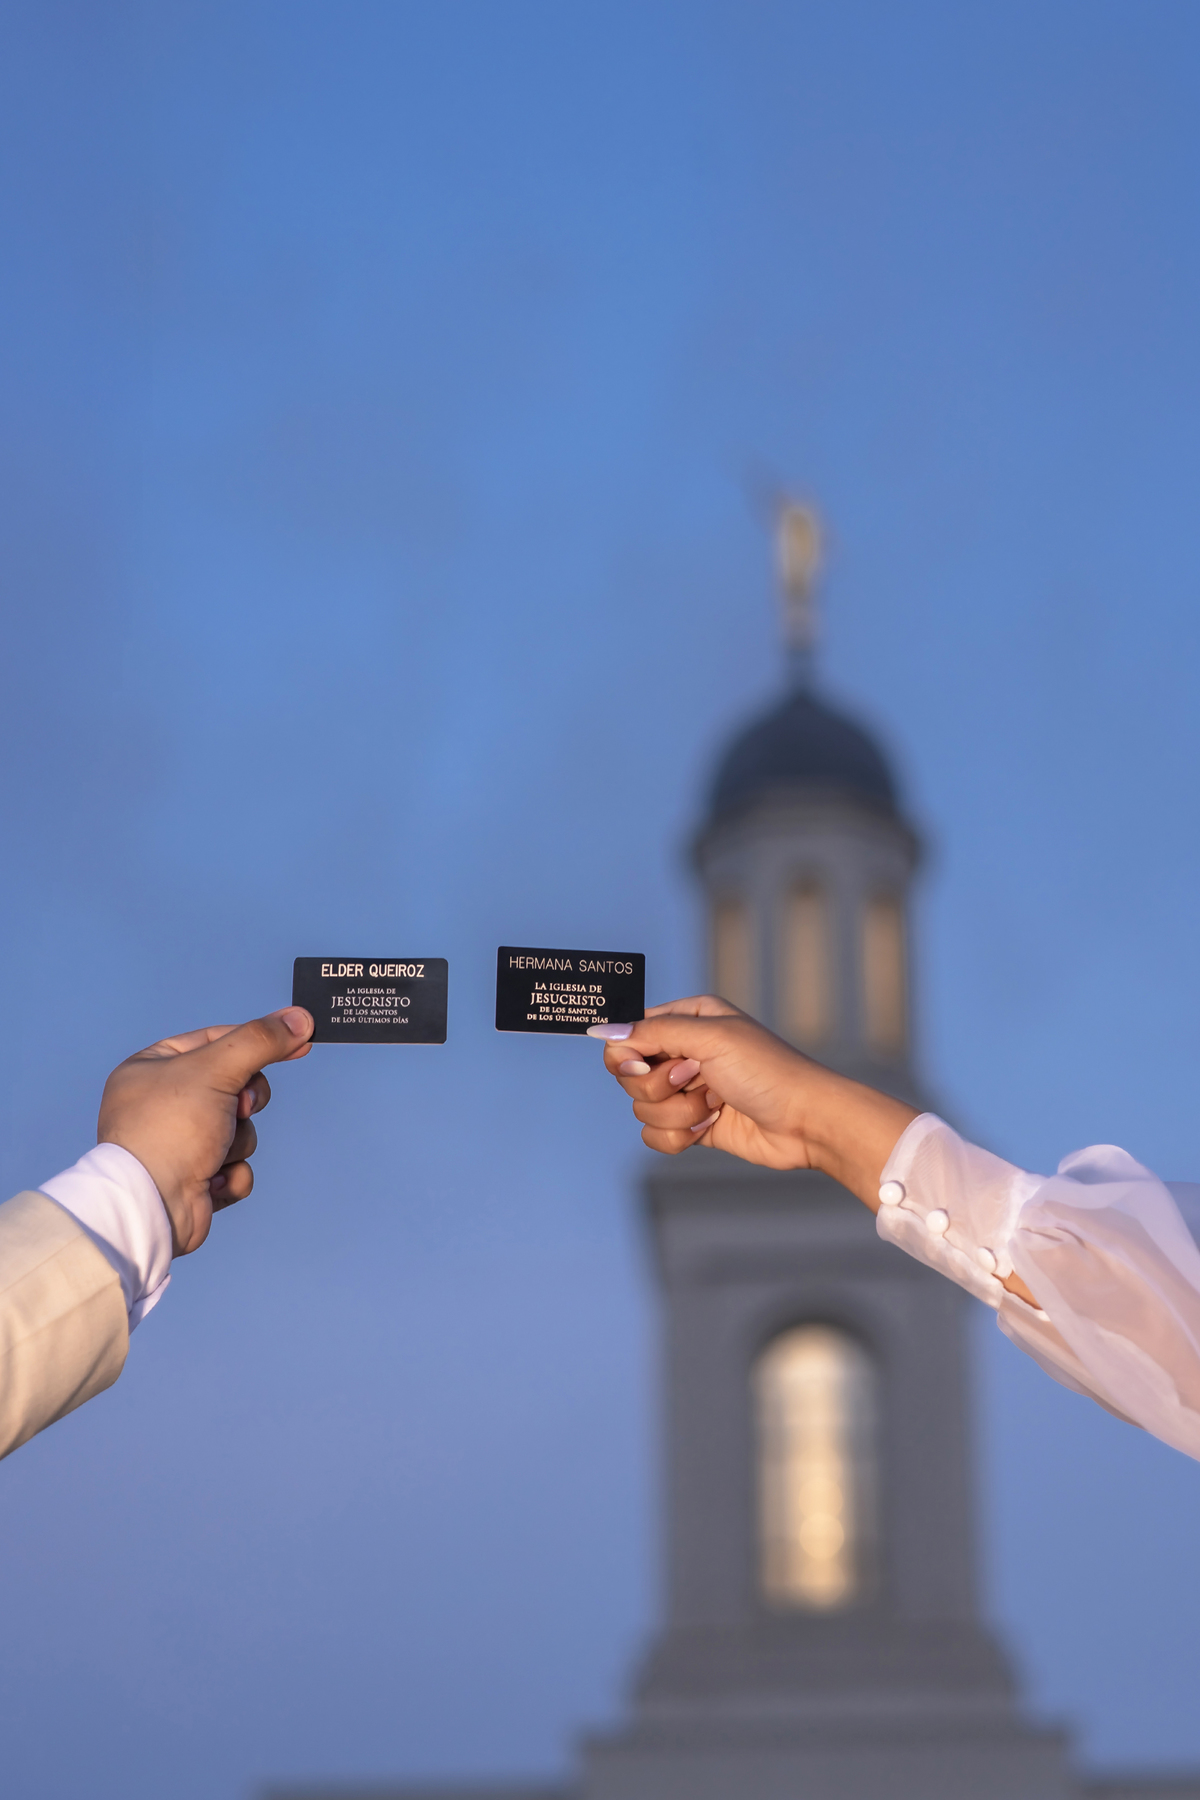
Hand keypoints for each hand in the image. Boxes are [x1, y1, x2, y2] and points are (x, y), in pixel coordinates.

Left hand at [97, 1007, 313, 1255]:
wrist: (151, 1207)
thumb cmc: (168, 1132)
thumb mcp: (216, 1069)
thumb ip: (261, 1041)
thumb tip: (300, 1018)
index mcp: (152, 1067)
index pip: (216, 1039)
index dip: (257, 1040)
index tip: (298, 1039)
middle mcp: (162, 1103)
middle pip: (236, 1085)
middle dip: (243, 1103)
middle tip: (235, 1109)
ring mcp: (179, 1143)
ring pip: (241, 1128)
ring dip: (237, 1141)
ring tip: (213, 1154)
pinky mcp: (195, 1179)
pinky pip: (236, 1165)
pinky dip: (232, 1173)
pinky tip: (212, 1180)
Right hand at [590, 995, 916, 1208]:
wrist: (805, 1122)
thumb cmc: (767, 1070)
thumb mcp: (710, 1038)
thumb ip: (653, 1033)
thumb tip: (603, 1031)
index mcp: (689, 1018)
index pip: (629, 1032)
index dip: (628, 1054)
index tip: (643, 1065)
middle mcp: (684, 1051)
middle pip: (629, 1074)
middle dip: (661, 1086)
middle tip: (696, 1079)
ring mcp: (688, 1090)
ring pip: (642, 1108)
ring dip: (678, 1113)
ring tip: (715, 1105)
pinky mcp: (692, 1125)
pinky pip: (655, 1135)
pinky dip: (679, 1137)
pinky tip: (711, 1126)